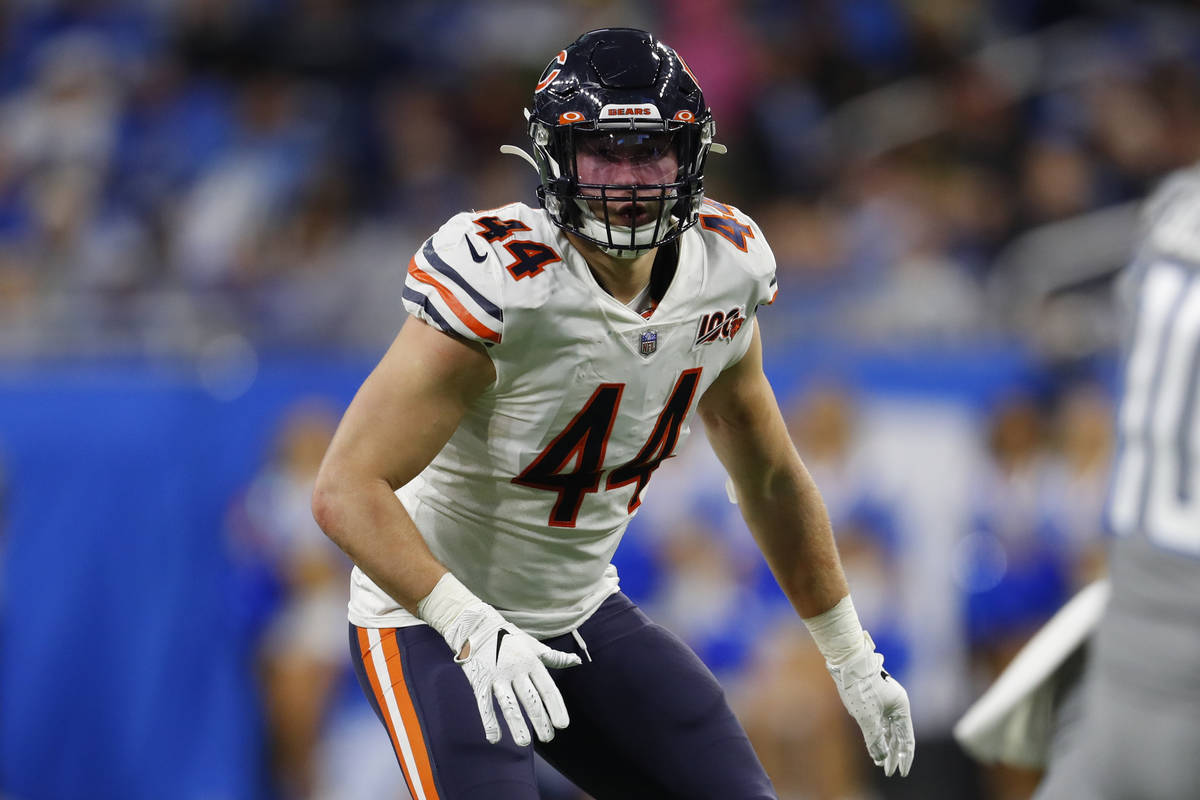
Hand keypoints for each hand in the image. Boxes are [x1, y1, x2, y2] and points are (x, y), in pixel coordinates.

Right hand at [443, 601, 581, 745]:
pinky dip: (489, 722)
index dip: (556, 707)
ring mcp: (497, 676)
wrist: (477, 627)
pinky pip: (485, 705)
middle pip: (531, 699)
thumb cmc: (509, 638)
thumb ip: (554, 658)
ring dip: (517, 724)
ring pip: (509, 704)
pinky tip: (495, 738)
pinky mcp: (480, 681)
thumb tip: (577, 661)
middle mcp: (516, 670)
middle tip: (548, 738)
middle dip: (540, 720)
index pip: (547, 688)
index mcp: (531, 661)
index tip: (562, 724)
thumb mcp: (533, 645)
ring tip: (524, 742)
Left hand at [827, 632, 914, 776]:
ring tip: (881, 763)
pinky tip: (874, 748)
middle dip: (894, 755)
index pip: (907, 739)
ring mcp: (885, 704)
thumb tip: (881, 758)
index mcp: (901, 708)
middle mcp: (896, 706)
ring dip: (885, 747)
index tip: (901, 772)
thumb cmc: (860, 687)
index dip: (905, 757)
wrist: (848, 663)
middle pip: (898, 736)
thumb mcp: (867, 716)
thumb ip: (875, 738)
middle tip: (890, 772)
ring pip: (888, 730)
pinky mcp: (874, 702)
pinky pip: (879, 724)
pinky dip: (877, 736)